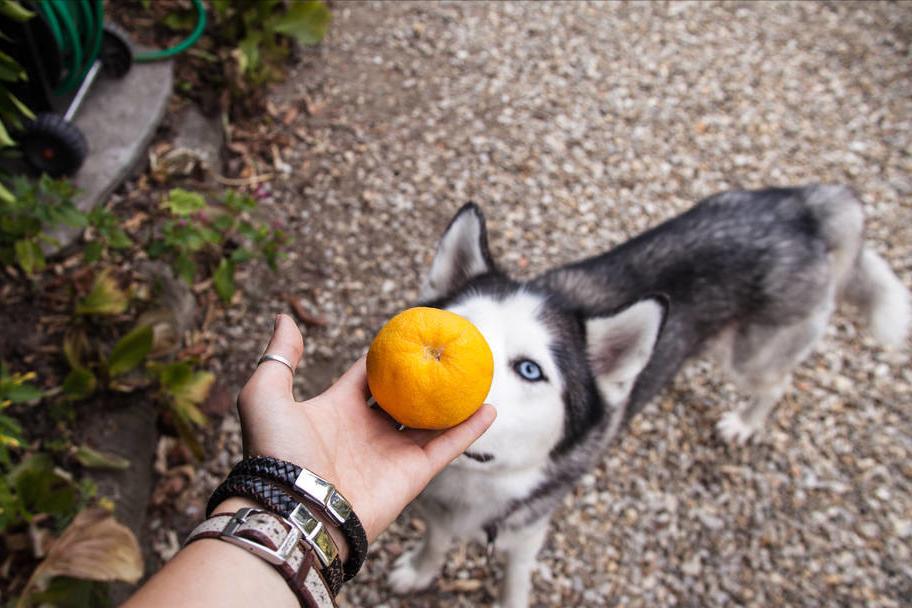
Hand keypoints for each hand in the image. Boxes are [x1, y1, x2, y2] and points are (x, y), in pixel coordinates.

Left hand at [236, 314, 495, 541]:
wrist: (293, 510)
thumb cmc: (276, 454)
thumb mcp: (266, 396)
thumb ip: (280, 358)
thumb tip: (285, 319)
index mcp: (338, 410)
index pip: (368, 376)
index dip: (386, 355)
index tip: (409, 332)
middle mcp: (368, 430)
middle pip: (405, 396)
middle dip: (426, 375)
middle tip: (450, 348)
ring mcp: (392, 453)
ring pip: (432, 420)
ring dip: (454, 400)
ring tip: (477, 374)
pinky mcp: (413, 474)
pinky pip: (448, 447)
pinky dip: (470, 429)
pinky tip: (490, 408)